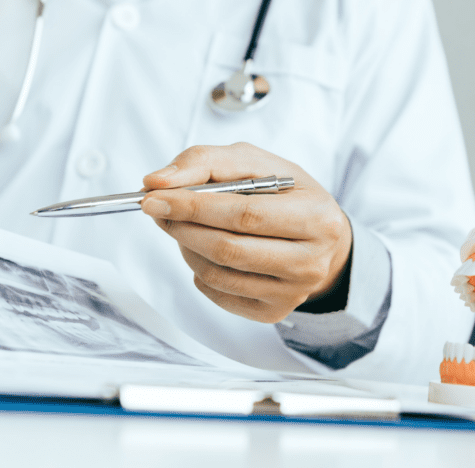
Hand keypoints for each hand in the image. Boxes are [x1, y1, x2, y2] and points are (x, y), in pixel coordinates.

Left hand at [140, 142, 352, 323]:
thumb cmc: (285, 194)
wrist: (320, 236)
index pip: (244, 214)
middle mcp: (310, 262)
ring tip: (185, 226)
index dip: (193, 206)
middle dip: (183, 226)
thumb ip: (206, 162)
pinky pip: (218, 293)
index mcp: (316, 218)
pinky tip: (205, 250)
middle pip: (228, 248)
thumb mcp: (255, 163)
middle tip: (158, 209)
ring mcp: (292, 293)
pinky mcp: (272, 311)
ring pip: (218, 274)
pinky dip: (199, 269)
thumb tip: (157, 182)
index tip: (153, 197)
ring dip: (186, 247)